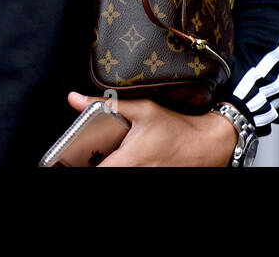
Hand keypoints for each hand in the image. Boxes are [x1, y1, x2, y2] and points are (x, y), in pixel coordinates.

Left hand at [66, 91, 237, 166]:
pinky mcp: (155, 180)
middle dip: (93, 165)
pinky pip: (131, 177)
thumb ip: (105, 104)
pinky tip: (122, 160)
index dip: (81, 165)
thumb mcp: (142, 109)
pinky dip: (123, 168)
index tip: (69, 159)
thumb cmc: (175, 126)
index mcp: (129, 160)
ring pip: (118, 176)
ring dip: (109, 167)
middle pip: (105, 174)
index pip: (96, 172)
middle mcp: (136, 174)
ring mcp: (148, 179)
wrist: (209, 144)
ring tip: (101, 157)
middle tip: (86, 156)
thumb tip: (74, 99)